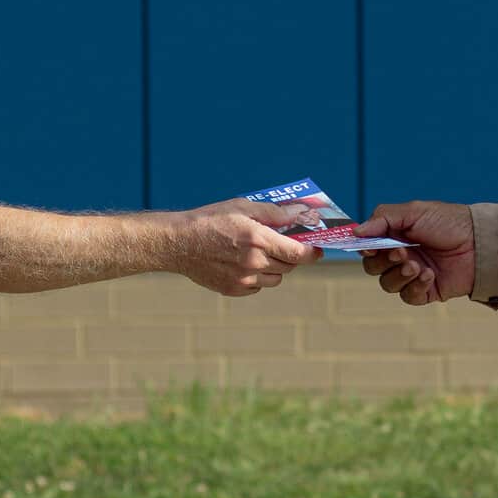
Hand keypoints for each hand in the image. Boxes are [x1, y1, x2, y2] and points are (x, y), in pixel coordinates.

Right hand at [171, 199, 322, 296]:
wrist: (179, 243)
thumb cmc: (210, 220)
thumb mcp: (243, 207)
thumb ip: (274, 213)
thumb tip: (300, 214)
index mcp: (258, 239)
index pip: (298, 253)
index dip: (313, 253)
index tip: (319, 250)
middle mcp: (253, 262)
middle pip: (289, 266)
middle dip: (291, 256)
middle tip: (285, 245)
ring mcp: (243, 280)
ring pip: (275, 279)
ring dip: (276, 268)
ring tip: (261, 253)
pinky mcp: (233, 290)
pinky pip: (258, 287)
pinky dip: (258, 278)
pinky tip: (244, 263)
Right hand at [354, 199, 473, 305]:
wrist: (480, 242)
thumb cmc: (449, 222)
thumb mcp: (414, 212)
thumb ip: (383, 219)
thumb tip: (356, 232)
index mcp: (395, 236)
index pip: (367, 246)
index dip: (364, 249)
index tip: (368, 247)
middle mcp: (400, 256)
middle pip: (373, 268)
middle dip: (383, 262)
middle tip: (401, 253)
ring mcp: (412, 275)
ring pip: (388, 284)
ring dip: (399, 275)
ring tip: (417, 265)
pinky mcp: (426, 291)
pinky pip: (408, 296)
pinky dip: (416, 286)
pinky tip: (430, 275)